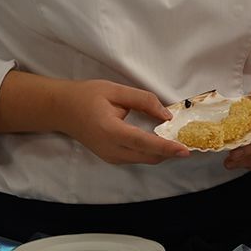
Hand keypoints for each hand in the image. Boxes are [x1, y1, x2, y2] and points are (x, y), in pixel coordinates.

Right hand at [53, 80, 188, 164]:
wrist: (61, 110)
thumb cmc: (86, 96)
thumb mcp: (115, 90)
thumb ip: (143, 100)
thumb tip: (166, 115)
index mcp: (110, 131)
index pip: (144, 143)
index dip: (166, 147)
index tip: (185, 149)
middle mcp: (111, 149)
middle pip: (148, 157)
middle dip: (170, 152)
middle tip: (189, 140)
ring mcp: (110, 157)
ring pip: (144, 160)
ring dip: (162, 152)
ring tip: (177, 138)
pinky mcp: (111, 158)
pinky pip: (137, 158)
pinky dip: (151, 152)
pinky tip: (160, 140)